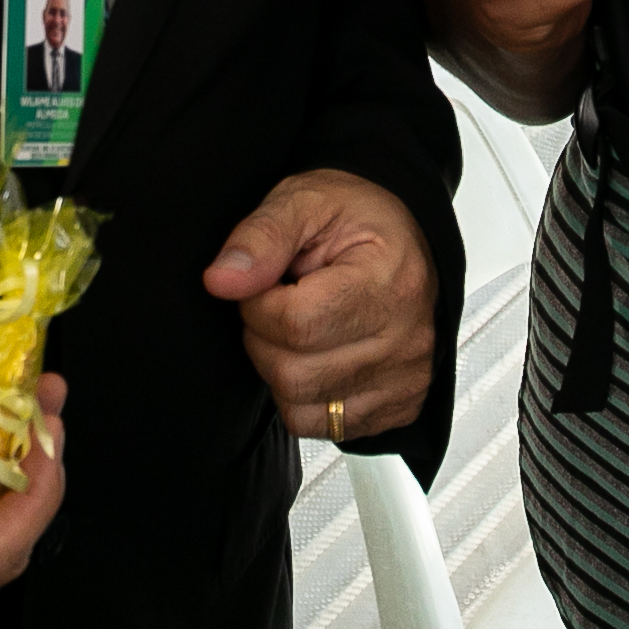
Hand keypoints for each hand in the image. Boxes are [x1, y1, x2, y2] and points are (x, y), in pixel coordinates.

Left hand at [203, 169, 439, 444]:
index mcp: (389, 280)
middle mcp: (407, 338)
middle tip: (278, 304)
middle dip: (263, 340)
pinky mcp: (401, 405)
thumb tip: (221, 280)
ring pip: (303, 406)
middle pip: (295, 374)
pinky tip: (318, 355)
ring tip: (299, 328)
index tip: (265, 283)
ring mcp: (407, 378)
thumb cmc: (358, 217)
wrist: (404, 237)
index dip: (258, 305)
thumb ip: (260, 237)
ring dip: (281, 370)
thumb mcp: (304, 201)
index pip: (295, 324)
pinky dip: (306, 397)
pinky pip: (327, 427)